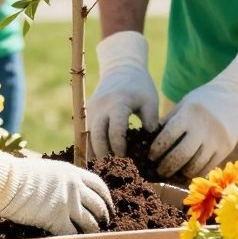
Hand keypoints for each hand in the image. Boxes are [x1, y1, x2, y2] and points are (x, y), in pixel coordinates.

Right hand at [0, 144, 112, 234]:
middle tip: (104, 223)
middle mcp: (75, 188)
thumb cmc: (19, 175)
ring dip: (93, 230)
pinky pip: (72, 233)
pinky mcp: (56, 219)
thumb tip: (60, 186)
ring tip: (92, 236)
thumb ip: (59, 179)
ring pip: (89, 221)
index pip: (99, 185)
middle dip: (103, 215)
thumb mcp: (47, 169)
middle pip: (98, 205)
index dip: (106, 197)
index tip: (108, 205)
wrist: (7, 181)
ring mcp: (67, 204)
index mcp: (73, 174)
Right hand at [87, 31, 162, 158]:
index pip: (116, 132)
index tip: (128, 162)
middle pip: (97, 138)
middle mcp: (100, 108)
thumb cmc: (140, 86)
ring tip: (106, 169)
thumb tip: (151, 148)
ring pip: (88, 138)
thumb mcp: (150, 101)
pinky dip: (91, 147)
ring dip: (95, 154)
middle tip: (114, 170)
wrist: (121, 67)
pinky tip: (99, 160)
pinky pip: (86, 134)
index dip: (120, 149)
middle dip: (105, 156)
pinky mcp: (87, 113)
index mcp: (118, 104)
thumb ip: (151, 123)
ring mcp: (91, 111)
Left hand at [151, 52, 237, 179]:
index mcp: (190, 113)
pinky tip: (188, 172)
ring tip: (173, 174)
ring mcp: (217, 139)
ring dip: (181, 173)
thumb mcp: (185, 104)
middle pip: (180, 155)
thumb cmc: (205, 100)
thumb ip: (170, 121)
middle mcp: (203, 127)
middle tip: (159, 170)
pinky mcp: (227, 147)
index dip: (157, 149)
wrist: (237, 96)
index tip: (151, 156)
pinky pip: (208, 167)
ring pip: (195, 165)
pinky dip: (196, 172)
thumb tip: (150, 142)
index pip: (168, 136)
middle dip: (166, 167)